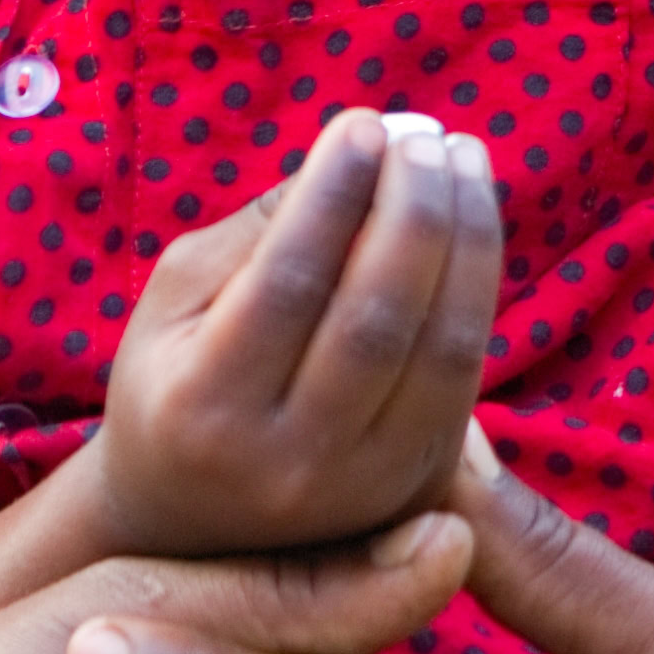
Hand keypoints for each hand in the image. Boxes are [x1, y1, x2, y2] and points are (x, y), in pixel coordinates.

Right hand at [95, 109, 503, 556]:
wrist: (193, 531)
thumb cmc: (177, 383)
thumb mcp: (177, 302)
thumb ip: (259, 232)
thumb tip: (359, 151)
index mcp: (203, 409)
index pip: (287, 284)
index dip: (333, 195)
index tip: (363, 123)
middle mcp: (287, 462)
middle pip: (375, 319)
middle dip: (412, 209)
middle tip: (423, 135)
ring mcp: (362, 487)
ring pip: (440, 349)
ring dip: (465, 239)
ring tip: (460, 159)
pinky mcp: (418, 490)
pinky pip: (465, 375)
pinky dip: (476, 288)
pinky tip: (471, 222)